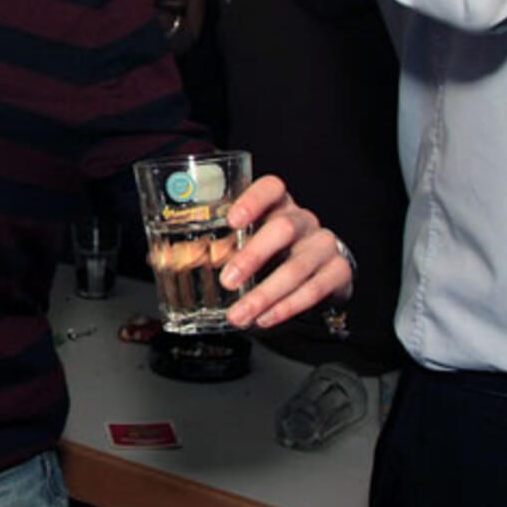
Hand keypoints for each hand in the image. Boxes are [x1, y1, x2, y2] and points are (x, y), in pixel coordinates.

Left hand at [220, 175, 354, 329]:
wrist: (320, 269)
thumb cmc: (274, 250)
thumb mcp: (248, 239)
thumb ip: (218, 245)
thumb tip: (168, 259)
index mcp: (278, 205)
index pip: (271, 188)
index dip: (253, 200)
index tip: (231, 221)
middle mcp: (303, 220)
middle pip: (283, 229)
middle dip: (253, 256)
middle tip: (227, 280)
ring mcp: (323, 245)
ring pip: (296, 267)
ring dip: (265, 294)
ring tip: (239, 314)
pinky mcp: (338, 271)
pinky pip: (314, 290)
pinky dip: (286, 308)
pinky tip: (265, 318)